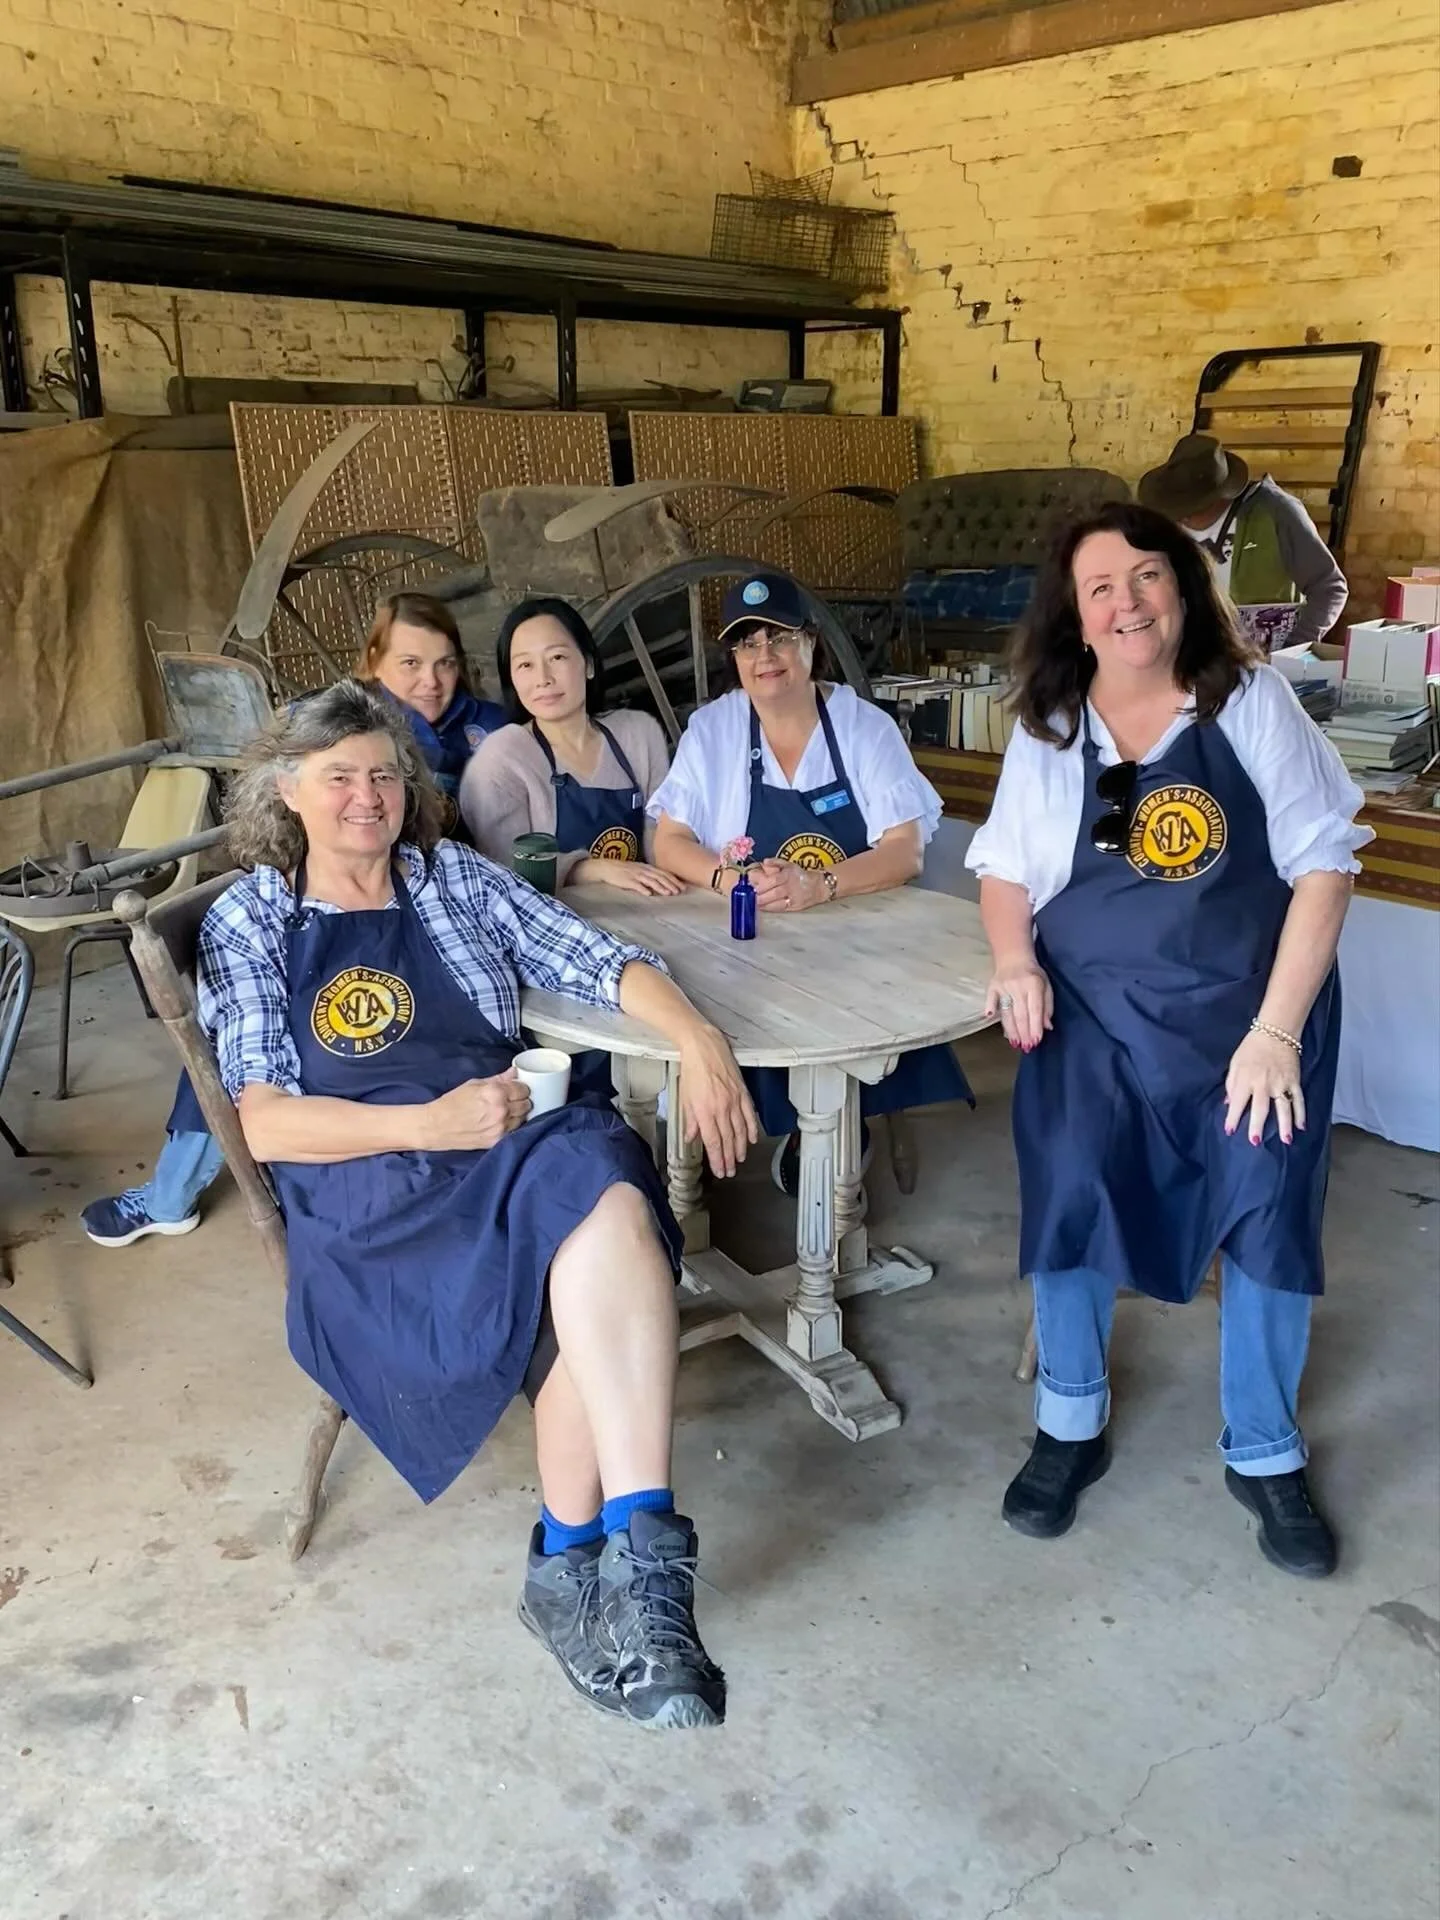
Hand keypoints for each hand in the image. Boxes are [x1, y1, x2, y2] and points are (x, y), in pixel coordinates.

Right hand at [420, 1068, 530, 1150]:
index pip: (523, 1089)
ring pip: (523, 1118)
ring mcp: (500, 1127)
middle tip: (512, 1100)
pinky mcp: (497, 1140)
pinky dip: (511, 1126)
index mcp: (495, 1093)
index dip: (520, 1088)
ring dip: (518, 1114)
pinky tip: (501, 1122)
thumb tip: (515, 1072)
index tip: (516, 1089)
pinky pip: (514, 1131)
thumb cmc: (452, 1103)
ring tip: (506, 1111)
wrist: (436, 1126)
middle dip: (521, 1100)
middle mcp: (501, 1110)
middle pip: (526, 1104)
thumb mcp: (474, 1084)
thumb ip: (498, 1079)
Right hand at [583, 859, 683, 896]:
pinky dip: (643, 889)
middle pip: (659, 877)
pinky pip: (636, 885)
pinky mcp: (626, 880)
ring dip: (660, 887)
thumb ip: (648, 877)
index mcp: (646, 868)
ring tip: (669, 893)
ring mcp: (634, 875)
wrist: (605, 868)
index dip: (673, 880)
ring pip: (650, 881)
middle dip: (671, 884)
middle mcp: (642, 870)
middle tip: (679, 892)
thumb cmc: (622, 871)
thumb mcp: (638, 871)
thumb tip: (660, 885)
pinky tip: (649, 894)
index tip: (682, 887)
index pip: (663, 873)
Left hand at [677, 1023, 756, 1178]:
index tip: (720, 1170)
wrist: (703, 1046)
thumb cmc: (692, 1069)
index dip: (717, 1159)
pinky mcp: (742, 1092)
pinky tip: (751, 1139)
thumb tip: (692, 1136)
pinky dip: (751, 1128)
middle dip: (729, 1158)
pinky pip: (749, 1115)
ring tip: (740, 1159)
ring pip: (740, 1131)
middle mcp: (721, 1108)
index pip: (713, 1142)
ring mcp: (734, 1100)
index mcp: (704, 1111)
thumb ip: (690, 1119)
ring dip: (740, 1148)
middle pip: (727, 1140)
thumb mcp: (684, 1097)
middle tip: (730, 1171)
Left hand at [750, 858, 825, 912]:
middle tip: (750, 898)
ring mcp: (793, 898)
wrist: (818, 886)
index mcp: (788, 875)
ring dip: (764, 904)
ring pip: (777, 903)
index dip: (762, 885)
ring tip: (754, 904)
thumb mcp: (789, 865)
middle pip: (774, 893)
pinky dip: (771, 909)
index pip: (774, 880)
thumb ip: (776, 862)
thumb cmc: (800, 875)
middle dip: (761, 897)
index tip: (753, 888)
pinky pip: (781, 909)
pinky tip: (763, 908)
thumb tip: (765, 861)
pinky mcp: (795, 907)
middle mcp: (790, 887)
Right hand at [985, 961, 1052, 1051]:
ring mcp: (1004, 986)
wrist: (1014, 956)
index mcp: (1034, 985)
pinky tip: (990, 1017)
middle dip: (1024, 1033)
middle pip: (1021, 1014)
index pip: (1035, 1010)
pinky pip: (991, 998)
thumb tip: (1047, 1027)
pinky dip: (990, 1007)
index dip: (1035, 1027)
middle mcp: (1018, 986)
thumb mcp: (1046, 986)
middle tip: (1026, 1047)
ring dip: (1011, 1029)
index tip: (1036, 1041)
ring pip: (1007, 1011)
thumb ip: (1048, 1006)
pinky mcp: (992, 986)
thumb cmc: (1033, 974)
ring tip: (1015, 1043)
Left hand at [1224, 1031, 1304, 1145]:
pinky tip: (1301, 1126)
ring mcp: (1281, 1082)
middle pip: (1261, 1108)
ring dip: (1285, 1125)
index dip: (1233, 1117)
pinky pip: (1298, 1099)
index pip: (1237, 1102)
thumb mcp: (1235, 1063)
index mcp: (1246, 1078)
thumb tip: (1229, 1104)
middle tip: (1255, 1142)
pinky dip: (1301, 1113)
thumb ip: (1231, 1084)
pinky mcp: (1294, 1080)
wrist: (1276, 1031)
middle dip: (1257, 1126)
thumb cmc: (1251, 1047)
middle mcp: (1263, 1083)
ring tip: (1286, 1140)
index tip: (1229, 1131)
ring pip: (1283, 1107)